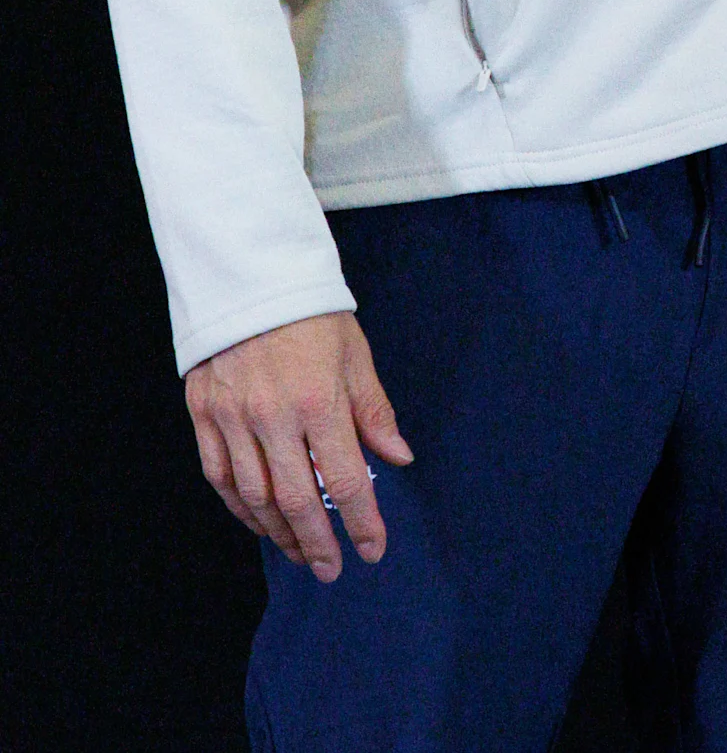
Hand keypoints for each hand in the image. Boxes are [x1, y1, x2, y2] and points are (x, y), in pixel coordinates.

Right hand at [186, 311, 412, 577]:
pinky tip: (260, 523)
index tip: (373, 549)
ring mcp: (232, 420)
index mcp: (319, 402)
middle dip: (317, 542)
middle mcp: (273, 418)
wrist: (248, 282)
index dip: (361, 522)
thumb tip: (398, 458)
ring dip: (278, 532)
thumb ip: (374, 412)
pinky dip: (241, 508)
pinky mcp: (203, 417)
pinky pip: (220, 477)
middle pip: (296, 499)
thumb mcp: (357, 357)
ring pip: (254, 496)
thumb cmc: (313, 318)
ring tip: (300, 552)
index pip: (344, 479)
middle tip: (332, 569)